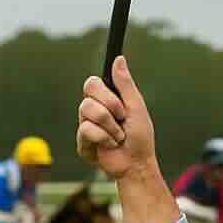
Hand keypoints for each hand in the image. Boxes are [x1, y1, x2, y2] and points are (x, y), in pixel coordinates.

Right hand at [77, 57, 157, 180]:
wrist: (137, 164)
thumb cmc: (140, 137)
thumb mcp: (136, 106)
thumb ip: (125, 84)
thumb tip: (118, 58)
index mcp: (106, 99)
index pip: (93, 82)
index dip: (103, 87)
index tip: (115, 93)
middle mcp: (93, 109)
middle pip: (88, 89)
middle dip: (111, 104)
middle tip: (123, 117)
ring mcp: (86, 124)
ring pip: (87, 108)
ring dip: (110, 124)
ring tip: (119, 135)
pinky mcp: (82, 141)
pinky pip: (86, 129)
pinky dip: (105, 138)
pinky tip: (110, 145)